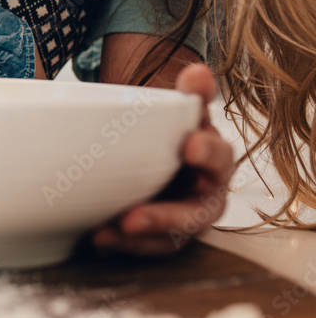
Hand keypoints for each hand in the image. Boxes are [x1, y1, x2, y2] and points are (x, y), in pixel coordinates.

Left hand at [90, 63, 235, 254]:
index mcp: (213, 159)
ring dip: (138, 237)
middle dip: (165, 217)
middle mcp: (205, 195)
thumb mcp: (178, 113)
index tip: (189, 145)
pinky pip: (147, 247)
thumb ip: (188, 96)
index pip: (218, 157)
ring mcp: (184, 220)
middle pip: (196, 214)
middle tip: (132, 218)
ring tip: (109, 231)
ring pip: (169, 238)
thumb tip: (198, 70)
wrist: (154, 155)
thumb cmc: (170, 134)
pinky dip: (124, 245)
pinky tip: (98, 236)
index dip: (207, 153)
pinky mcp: (162, 237)